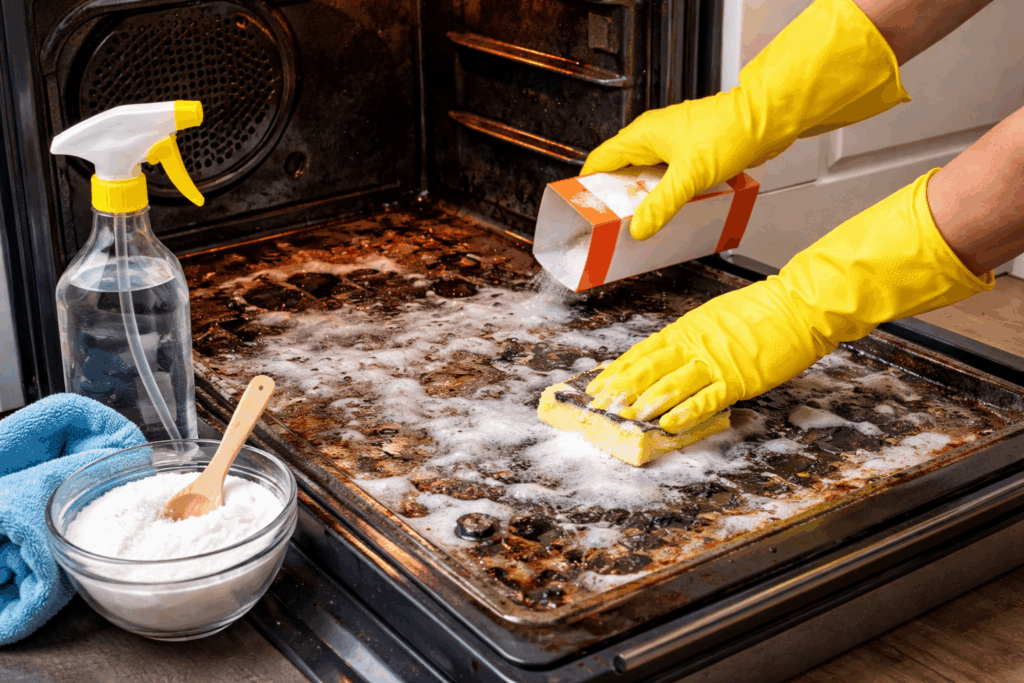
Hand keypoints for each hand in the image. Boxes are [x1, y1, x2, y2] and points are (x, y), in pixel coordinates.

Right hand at [581, 0, 908, 240]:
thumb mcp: (689, 175)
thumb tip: (640, 228)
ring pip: (648, 177)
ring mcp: (674, 145)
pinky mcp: (693, 153)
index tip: (584, 207)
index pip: (600, 161)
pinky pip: (671, 179)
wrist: (766, 118)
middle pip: (623, 172)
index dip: (588, 185)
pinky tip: (675, 212)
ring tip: (645, 222)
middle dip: (618, 199)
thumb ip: (662, 204)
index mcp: (643, 135)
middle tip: (616, 224)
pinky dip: (668, 196)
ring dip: (647, 199)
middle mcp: (654, 138)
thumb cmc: (729, 130)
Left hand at [588, 171, 991, 432]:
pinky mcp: (738, 377)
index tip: (598, 384)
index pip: (643, 352)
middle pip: (649, 368)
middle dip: (622, 388)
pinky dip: (684, 412)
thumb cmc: (765, 311)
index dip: (618, 370)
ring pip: (671, 384)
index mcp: (688, 329)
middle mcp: (695, 343)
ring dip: (646, 402)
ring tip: (625, 416)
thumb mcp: (717, 319)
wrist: (802, 305)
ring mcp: (716, 361)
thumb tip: (670, 360)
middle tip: (601, 405)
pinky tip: (667, 423)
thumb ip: (693, 340)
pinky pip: (705, 398)